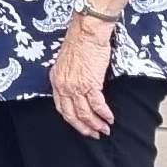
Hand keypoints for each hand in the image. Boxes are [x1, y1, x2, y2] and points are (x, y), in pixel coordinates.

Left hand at [51, 14, 116, 138]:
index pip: (61, 106)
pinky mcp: (90, 83)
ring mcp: (76, 86)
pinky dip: (104, 114)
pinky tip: (110, 118)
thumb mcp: (67, 62)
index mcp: (56, 80)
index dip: (71, 119)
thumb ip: (69, 77)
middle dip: (83, 127)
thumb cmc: (79, 42)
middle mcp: (63, 85)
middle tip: (93, 134)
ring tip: (104, 129)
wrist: (87, 32)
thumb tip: (78, 88)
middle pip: (71, 114)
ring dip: (96, 124)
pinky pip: (97, 104)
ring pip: (85, 112)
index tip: (80, 125)